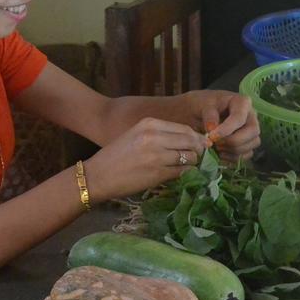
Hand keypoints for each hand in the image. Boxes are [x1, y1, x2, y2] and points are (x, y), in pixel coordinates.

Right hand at [83, 117, 208, 202]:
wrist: (97, 175)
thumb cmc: (116, 156)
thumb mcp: (136, 135)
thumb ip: (160, 135)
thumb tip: (188, 141)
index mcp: (150, 123)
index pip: (184, 128)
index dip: (196, 138)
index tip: (200, 145)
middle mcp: (155, 136)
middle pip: (191, 140)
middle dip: (199, 150)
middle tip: (201, 157)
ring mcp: (157, 155)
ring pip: (190, 157)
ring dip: (194, 163)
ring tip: (191, 167)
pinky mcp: (158, 173)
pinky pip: (182, 172)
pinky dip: (186, 174)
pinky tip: (183, 175)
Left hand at [187, 90, 260, 161]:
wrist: (197, 113)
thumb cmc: (202, 105)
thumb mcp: (202, 105)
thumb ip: (209, 115)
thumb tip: (213, 129)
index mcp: (241, 102)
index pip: (239, 117)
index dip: (227, 129)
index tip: (212, 136)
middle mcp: (250, 116)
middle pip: (253, 131)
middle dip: (234, 141)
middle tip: (216, 144)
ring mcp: (250, 130)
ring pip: (252, 144)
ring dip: (234, 151)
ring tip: (217, 148)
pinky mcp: (247, 143)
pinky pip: (247, 155)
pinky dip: (234, 158)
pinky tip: (220, 154)